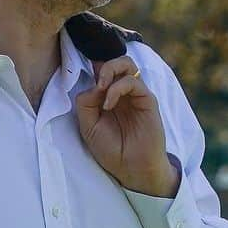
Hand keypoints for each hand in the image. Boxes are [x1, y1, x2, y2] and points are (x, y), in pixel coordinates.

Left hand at [75, 57, 178, 196]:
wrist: (131, 168)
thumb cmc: (111, 149)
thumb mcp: (88, 126)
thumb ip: (86, 102)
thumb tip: (94, 85)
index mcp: (107, 95)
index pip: (101, 68)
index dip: (91, 63)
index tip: (80, 71)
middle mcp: (122, 91)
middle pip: (115, 59)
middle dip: (102, 64)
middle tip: (95, 81)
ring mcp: (135, 94)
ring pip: (126, 63)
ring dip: (110, 69)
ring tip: (101, 86)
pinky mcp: (147, 100)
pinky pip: (133, 82)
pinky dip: (117, 88)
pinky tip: (108, 104)